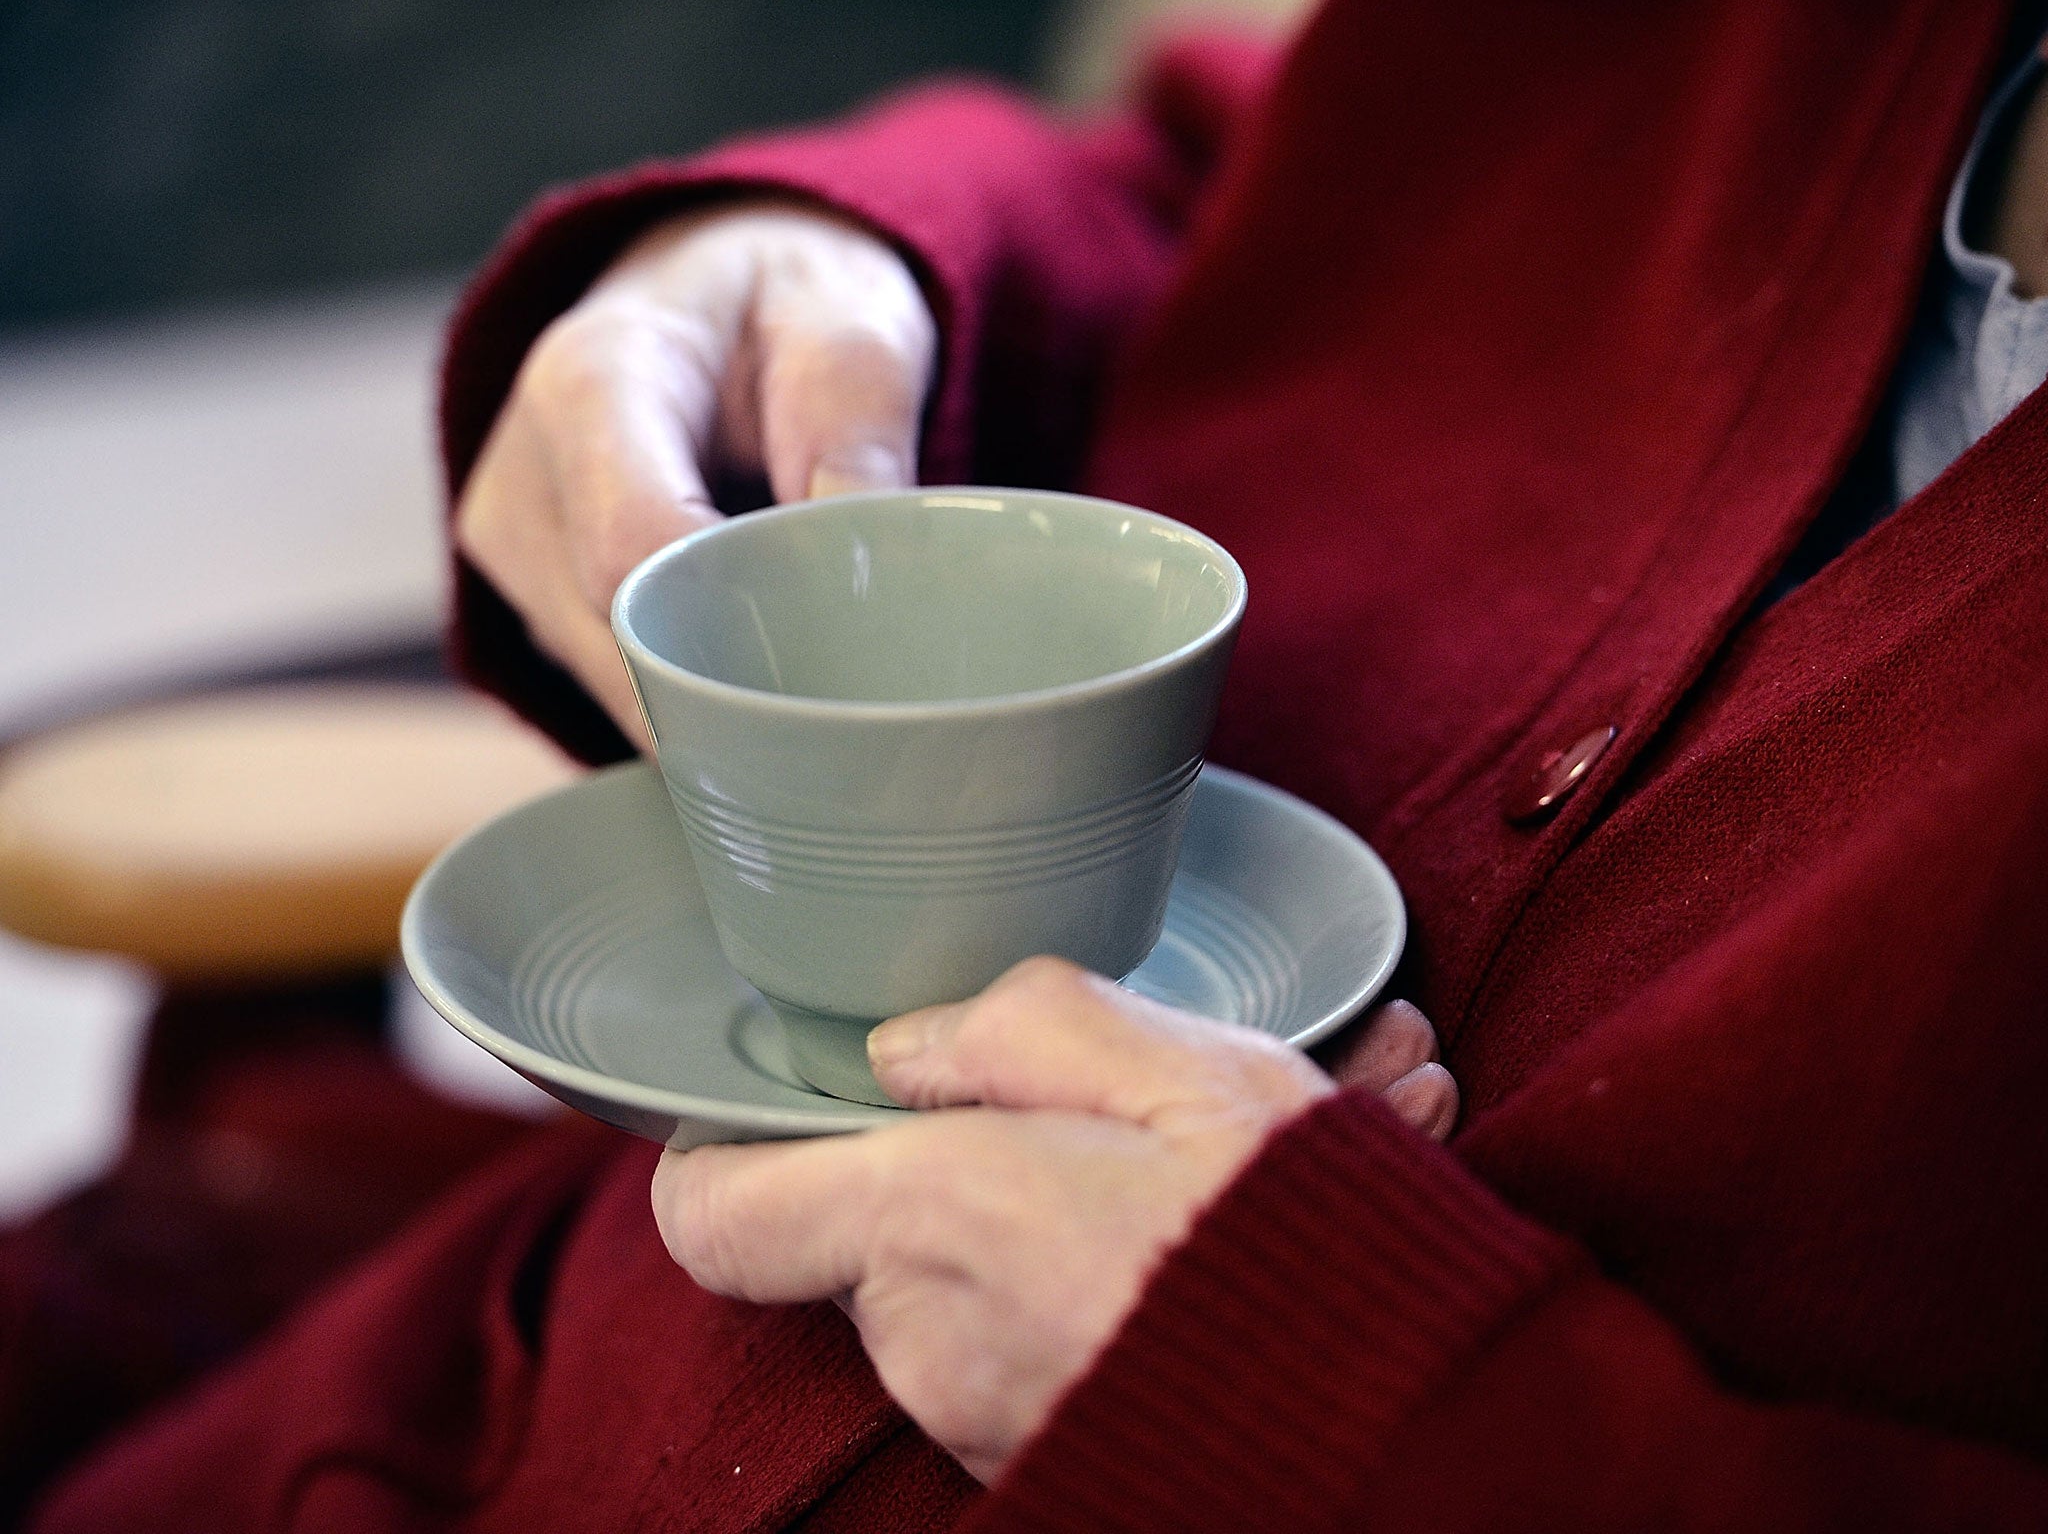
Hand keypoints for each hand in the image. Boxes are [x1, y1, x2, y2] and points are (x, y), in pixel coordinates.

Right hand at [455, 201, 937, 744]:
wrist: (713, 297)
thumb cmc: (783, 308)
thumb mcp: (848, 320)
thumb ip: (860, 426)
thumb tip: (862, 562)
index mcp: (591, 382)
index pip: (633, 557)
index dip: (735, 626)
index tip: (838, 650)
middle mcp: (522, 475)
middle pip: (621, 646)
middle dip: (742, 679)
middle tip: (852, 678)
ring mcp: (514, 551)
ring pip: (618, 687)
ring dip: (719, 691)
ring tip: (805, 644)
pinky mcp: (531, 601)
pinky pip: (615, 689)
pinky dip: (694, 689)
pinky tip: (754, 650)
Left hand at [651, 957, 1456, 1483]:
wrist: (1417, 1425)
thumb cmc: (1304, 1235)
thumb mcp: (1179, 1064)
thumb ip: (1016, 1026)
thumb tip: (915, 1049)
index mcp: (934, 1219)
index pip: (716, 1211)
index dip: (728, 1153)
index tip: (796, 1108)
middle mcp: (932, 1339)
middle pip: (868, 1233)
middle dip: (970, 1162)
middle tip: (1109, 1113)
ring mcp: (983, 1416)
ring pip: (967, 1284)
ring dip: (1061, 1217)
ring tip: (1206, 1166)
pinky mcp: (1040, 1456)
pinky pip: (1030, 1345)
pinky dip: (1098, 1288)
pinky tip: (1212, 1238)